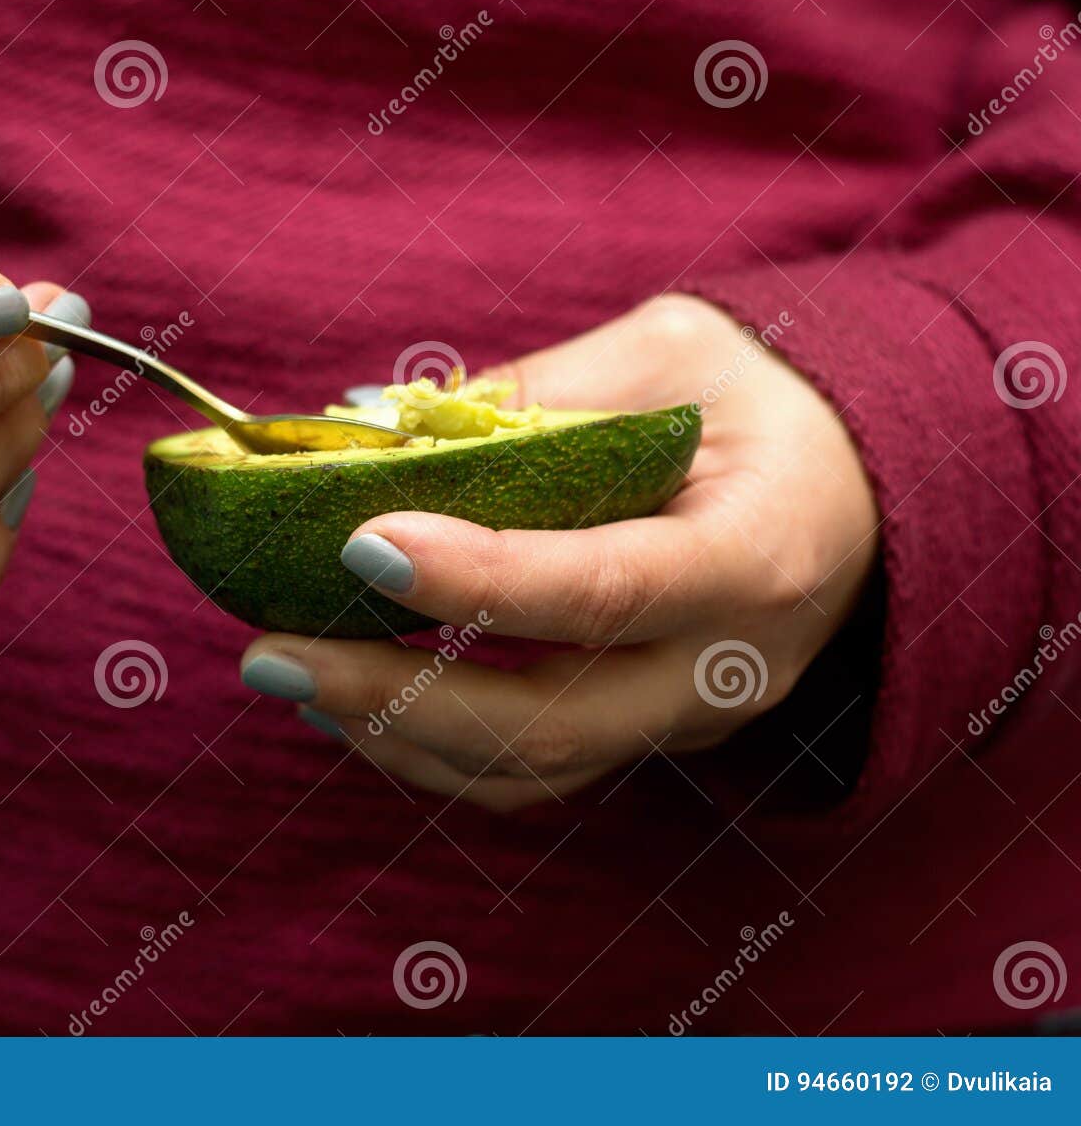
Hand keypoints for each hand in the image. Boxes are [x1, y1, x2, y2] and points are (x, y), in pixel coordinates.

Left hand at [240, 295, 879, 810]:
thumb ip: (537, 393)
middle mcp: (727, 667)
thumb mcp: (670, 353)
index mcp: (757, 554)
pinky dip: (429, 748)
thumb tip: (374, 428)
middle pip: (551, 723)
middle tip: (270, 655)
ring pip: (528, 770)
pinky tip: (351, 697)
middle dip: (394, 697)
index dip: (477, 579)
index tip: (358, 539)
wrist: (855, 491)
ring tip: (288, 670)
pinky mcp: (644, 736)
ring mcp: (686, 721)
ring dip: (392, 734)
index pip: (604, 590)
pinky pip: (531, 772)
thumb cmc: (763, 401)